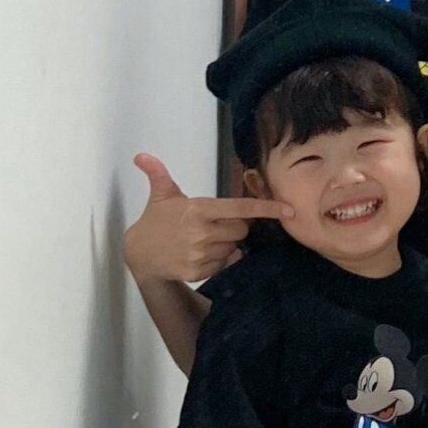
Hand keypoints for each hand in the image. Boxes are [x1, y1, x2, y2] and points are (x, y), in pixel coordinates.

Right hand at [123, 154, 293, 285]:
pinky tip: (201, 254)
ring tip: (204, 240)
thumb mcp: (161, 195)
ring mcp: (200, 254)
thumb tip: (141, 155)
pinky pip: (224, 264)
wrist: (139, 254)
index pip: (240, 208)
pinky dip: (218, 260)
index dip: (266, 208)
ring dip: (226, 244)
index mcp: (199, 209)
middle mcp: (202, 232)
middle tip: (216, 224)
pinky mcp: (198, 272)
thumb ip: (158, 174)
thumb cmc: (156, 220)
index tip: (288, 209)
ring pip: (233, 248)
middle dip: (235, 227)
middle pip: (241, 230)